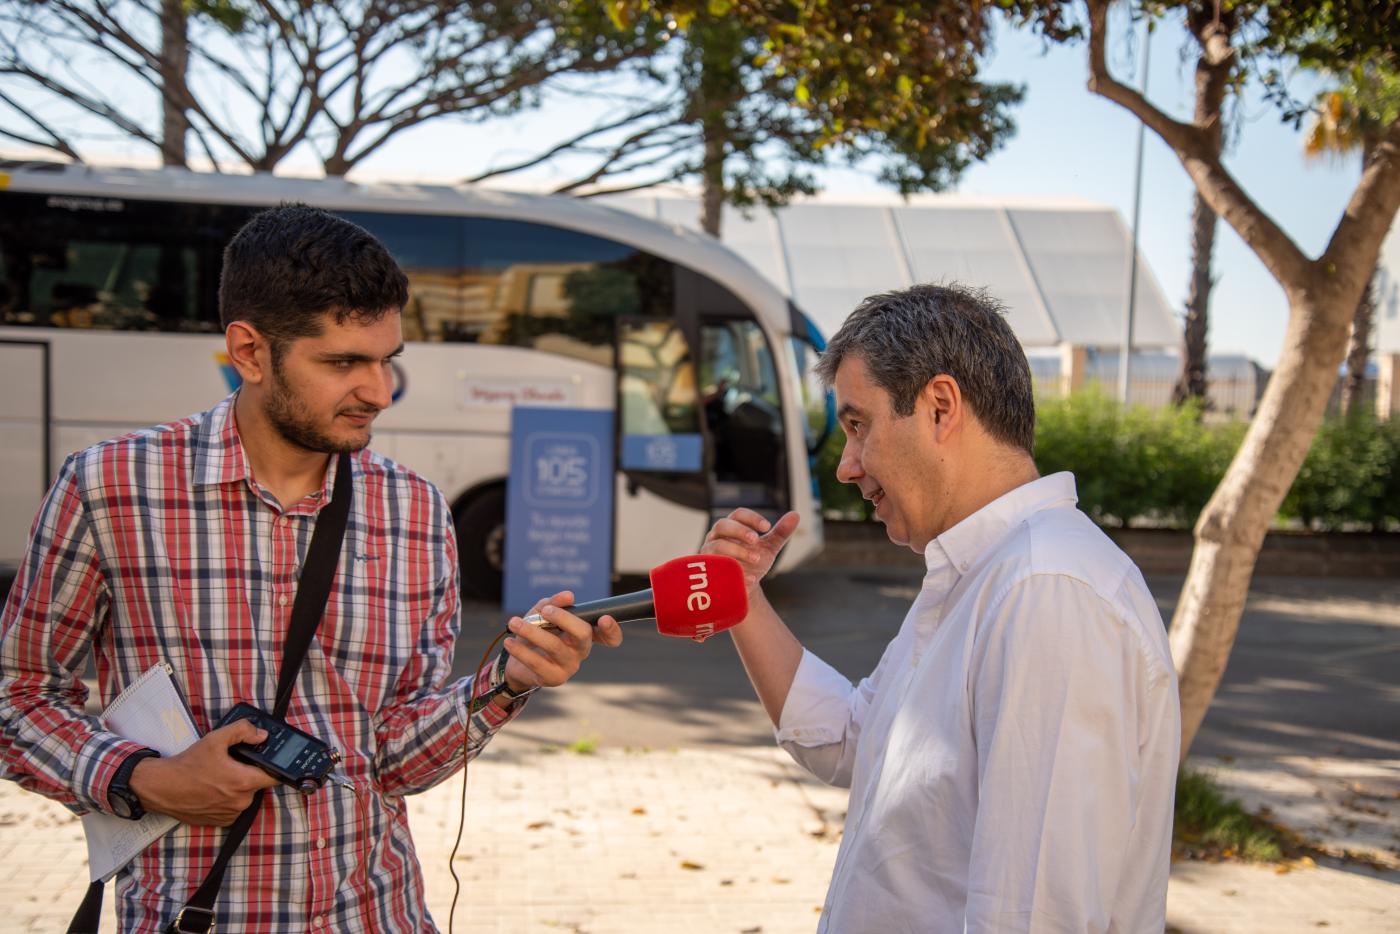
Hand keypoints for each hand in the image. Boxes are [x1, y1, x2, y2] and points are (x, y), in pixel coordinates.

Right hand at [128, 719, 281, 825]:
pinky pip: (233, 807)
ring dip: (238, 787)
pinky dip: (228, 799)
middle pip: (257, 784)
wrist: (161, 787)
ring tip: (219, 777)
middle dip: (249, 773)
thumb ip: (243, 731)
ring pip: (245, 796)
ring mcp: (231, 813)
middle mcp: (240, 801)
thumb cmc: (187, 765)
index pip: (275, 776)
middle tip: (233, 764)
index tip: (272, 762)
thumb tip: (262, 735)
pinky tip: (214, 789)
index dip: (275, 767)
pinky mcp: (221, 821)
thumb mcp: (215, 739)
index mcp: (243, 781)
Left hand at [502, 590, 622, 691]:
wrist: (516, 662)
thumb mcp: (541, 614)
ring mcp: (570, 665)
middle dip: (564, 618)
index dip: (612, 629)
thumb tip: (568, 596)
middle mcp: (581, 649)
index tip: (604, 618)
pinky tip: (509, 642)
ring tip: (514, 623)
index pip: (608, 635)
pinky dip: (521, 650)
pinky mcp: (554, 678)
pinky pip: (537, 663)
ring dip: (532, 632)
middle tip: (544, 611)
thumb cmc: (535, 633)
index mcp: (584, 633)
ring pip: (555, 646)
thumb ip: (553, 603)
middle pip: (583, 633)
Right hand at [702, 508, 799, 595]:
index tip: (767, 527)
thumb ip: (781, 532)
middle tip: (756, 539)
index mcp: (732, 527)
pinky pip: (716, 569)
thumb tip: (796, 515)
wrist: (745, 588)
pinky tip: (750, 579)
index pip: (738, 514)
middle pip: (722, 525)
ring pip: (717, 546)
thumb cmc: (753, 562)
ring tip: (756, 559)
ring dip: (737, 550)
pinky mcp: (709, 572)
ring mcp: (709, 554)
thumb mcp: (769, 547)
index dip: (751, 518)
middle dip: (739, 531)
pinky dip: (734, 573)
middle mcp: (716, 537)